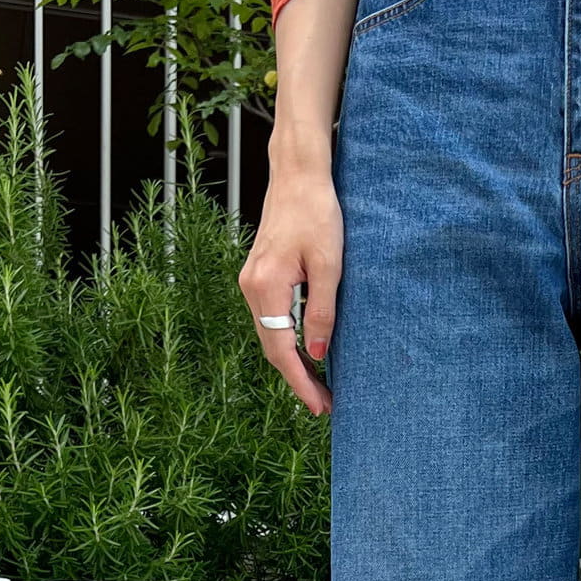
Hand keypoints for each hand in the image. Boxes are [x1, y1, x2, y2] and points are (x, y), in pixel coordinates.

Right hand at [238, 158, 340, 416]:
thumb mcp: (330, 265)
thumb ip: (321, 312)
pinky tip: (306, 352)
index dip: (300, 381)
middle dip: (297, 379)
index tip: (319, 405)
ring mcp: (250, 281)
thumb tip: (317, 354)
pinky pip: (270, 319)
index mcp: (266, 287)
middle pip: (272, 348)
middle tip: (324, 404)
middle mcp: (250, 287)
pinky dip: (286, 341)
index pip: (282, 350)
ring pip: (270, 335)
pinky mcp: (258, 276)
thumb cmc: (318, 213)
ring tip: (319, 384)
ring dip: (292, 362)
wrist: (298, 176)